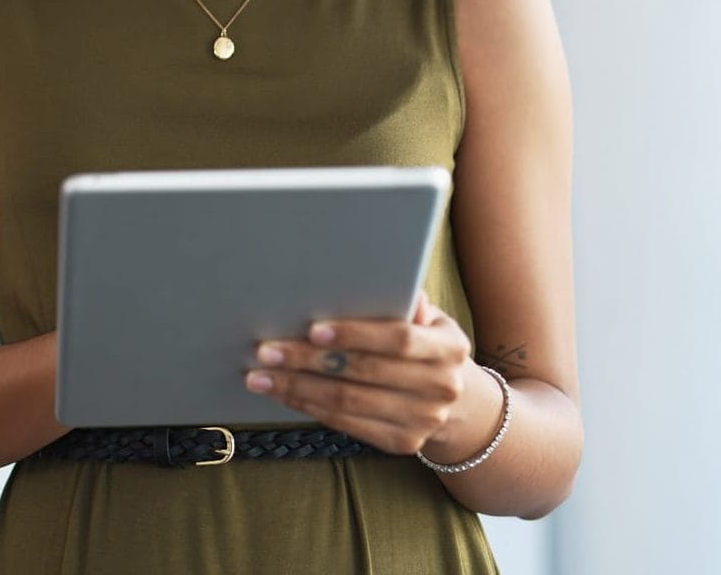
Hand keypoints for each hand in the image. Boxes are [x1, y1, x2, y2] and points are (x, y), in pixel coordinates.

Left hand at [243, 291, 483, 457]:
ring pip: (348, 402)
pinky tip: (283, 393)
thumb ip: (404, 301)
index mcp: (448, 348)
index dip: (355, 334)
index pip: (398, 340)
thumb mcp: (430, 319)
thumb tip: (374, 279)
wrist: (460, 404)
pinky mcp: (402, 442)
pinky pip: (346, 424)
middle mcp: (441, 388)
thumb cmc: (427, 345)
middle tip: (266, 350)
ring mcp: (423, 420)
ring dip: (297, 388)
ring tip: (260, 375)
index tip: (313, 329)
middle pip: (364, 373)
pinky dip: (310, 407)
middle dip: (309, 361)